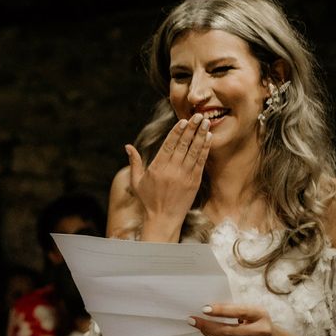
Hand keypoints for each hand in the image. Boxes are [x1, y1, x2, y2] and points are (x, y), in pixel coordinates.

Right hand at [125, 114, 211, 239]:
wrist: (163, 219)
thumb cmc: (148, 201)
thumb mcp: (137, 181)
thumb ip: (134, 162)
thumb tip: (127, 146)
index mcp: (158, 167)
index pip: (169, 144)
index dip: (177, 131)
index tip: (183, 120)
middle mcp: (172, 169)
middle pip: (184, 144)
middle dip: (191, 128)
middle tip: (198, 115)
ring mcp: (185, 176)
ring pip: (194, 151)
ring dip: (200, 135)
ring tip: (205, 122)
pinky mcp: (194, 182)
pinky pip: (201, 162)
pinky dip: (205, 149)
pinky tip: (208, 138)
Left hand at [188, 303, 276, 335]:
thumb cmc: (256, 323)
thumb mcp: (251, 313)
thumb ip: (235, 311)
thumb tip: (207, 310)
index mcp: (261, 315)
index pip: (239, 311)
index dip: (221, 310)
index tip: (204, 309)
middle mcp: (262, 331)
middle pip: (229, 330)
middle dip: (208, 326)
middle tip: (193, 320)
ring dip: (210, 335)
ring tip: (200, 328)